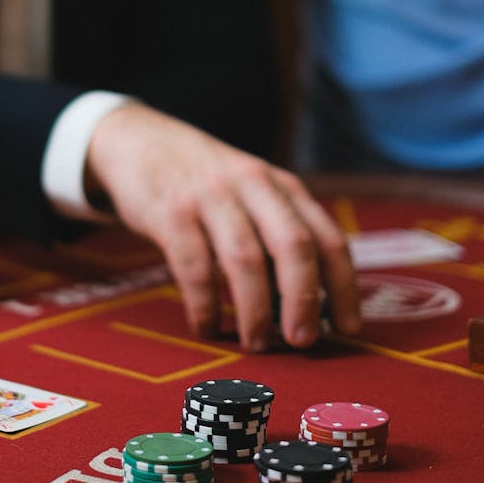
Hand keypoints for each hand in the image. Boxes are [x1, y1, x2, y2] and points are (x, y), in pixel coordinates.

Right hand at [84, 103, 360, 351]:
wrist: (136, 140)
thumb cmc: (203, 182)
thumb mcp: (250, 192)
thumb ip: (277, 233)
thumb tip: (308, 307)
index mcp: (281, 186)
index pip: (327, 238)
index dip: (344, 287)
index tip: (347, 328)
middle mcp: (253, 185)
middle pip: (293, 246)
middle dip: (302, 299)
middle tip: (301, 342)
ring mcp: (211, 196)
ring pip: (245, 259)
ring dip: (255, 310)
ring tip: (255, 343)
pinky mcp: (171, 211)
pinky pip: (194, 268)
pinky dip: (204, 305)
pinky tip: (206, 326)